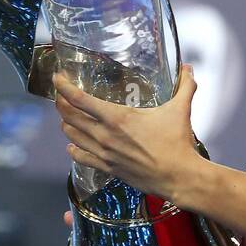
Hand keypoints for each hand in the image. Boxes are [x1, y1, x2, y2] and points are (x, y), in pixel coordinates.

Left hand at [53, 64, 202, 203]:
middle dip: (61, 103)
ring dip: (66, 124)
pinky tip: (72, 146)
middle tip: (60, 95)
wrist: (179, 176)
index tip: (58, 78)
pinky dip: (74, 150)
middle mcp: (105, 135)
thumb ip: (184, 86)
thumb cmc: (178, 143)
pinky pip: (82, 158)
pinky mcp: (108, 168)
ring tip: (65, 116)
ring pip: (72, 136)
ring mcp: (105, 154)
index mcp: (118, 117)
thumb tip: (188, 68)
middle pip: (70, 117)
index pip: (80, 99)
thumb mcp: (180, 109)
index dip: (64, 87)